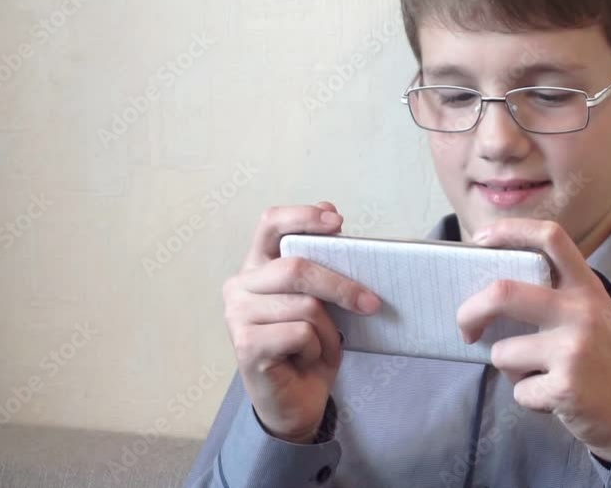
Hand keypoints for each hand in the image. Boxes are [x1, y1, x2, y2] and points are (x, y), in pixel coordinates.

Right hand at [223, 202, 381, 442]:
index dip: (303, 217)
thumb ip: (321, 260)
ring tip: (322, 345)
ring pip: (305, 305)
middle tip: (372, 303)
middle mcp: (239, 286)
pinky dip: (317, 348)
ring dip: (329, 330)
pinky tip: (304, 359)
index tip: (338, 221)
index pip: (270, 224)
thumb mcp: (321, 300)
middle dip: (341, 285)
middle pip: (296, 268)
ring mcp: (238, 316)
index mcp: (257, 266)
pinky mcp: (246, 345)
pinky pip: (300, 333)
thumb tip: (331, 208)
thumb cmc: (308, 346)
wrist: (296, 402)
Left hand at [456, 219, 610, 461]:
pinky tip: (556, 399)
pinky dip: (529, 399)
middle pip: (503, 293)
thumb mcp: (596, 316)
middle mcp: (581, 312)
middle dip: (470, 311)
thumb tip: (494, 296)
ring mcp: (573, 349)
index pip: (551, 238)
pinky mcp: (565, 388)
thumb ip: (557, 299)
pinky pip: (518, 391)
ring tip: (543, 376)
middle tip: (466, 327)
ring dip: (511, 370)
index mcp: (587, 288)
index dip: (510, 230)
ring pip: (502, 353)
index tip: (480, 239)